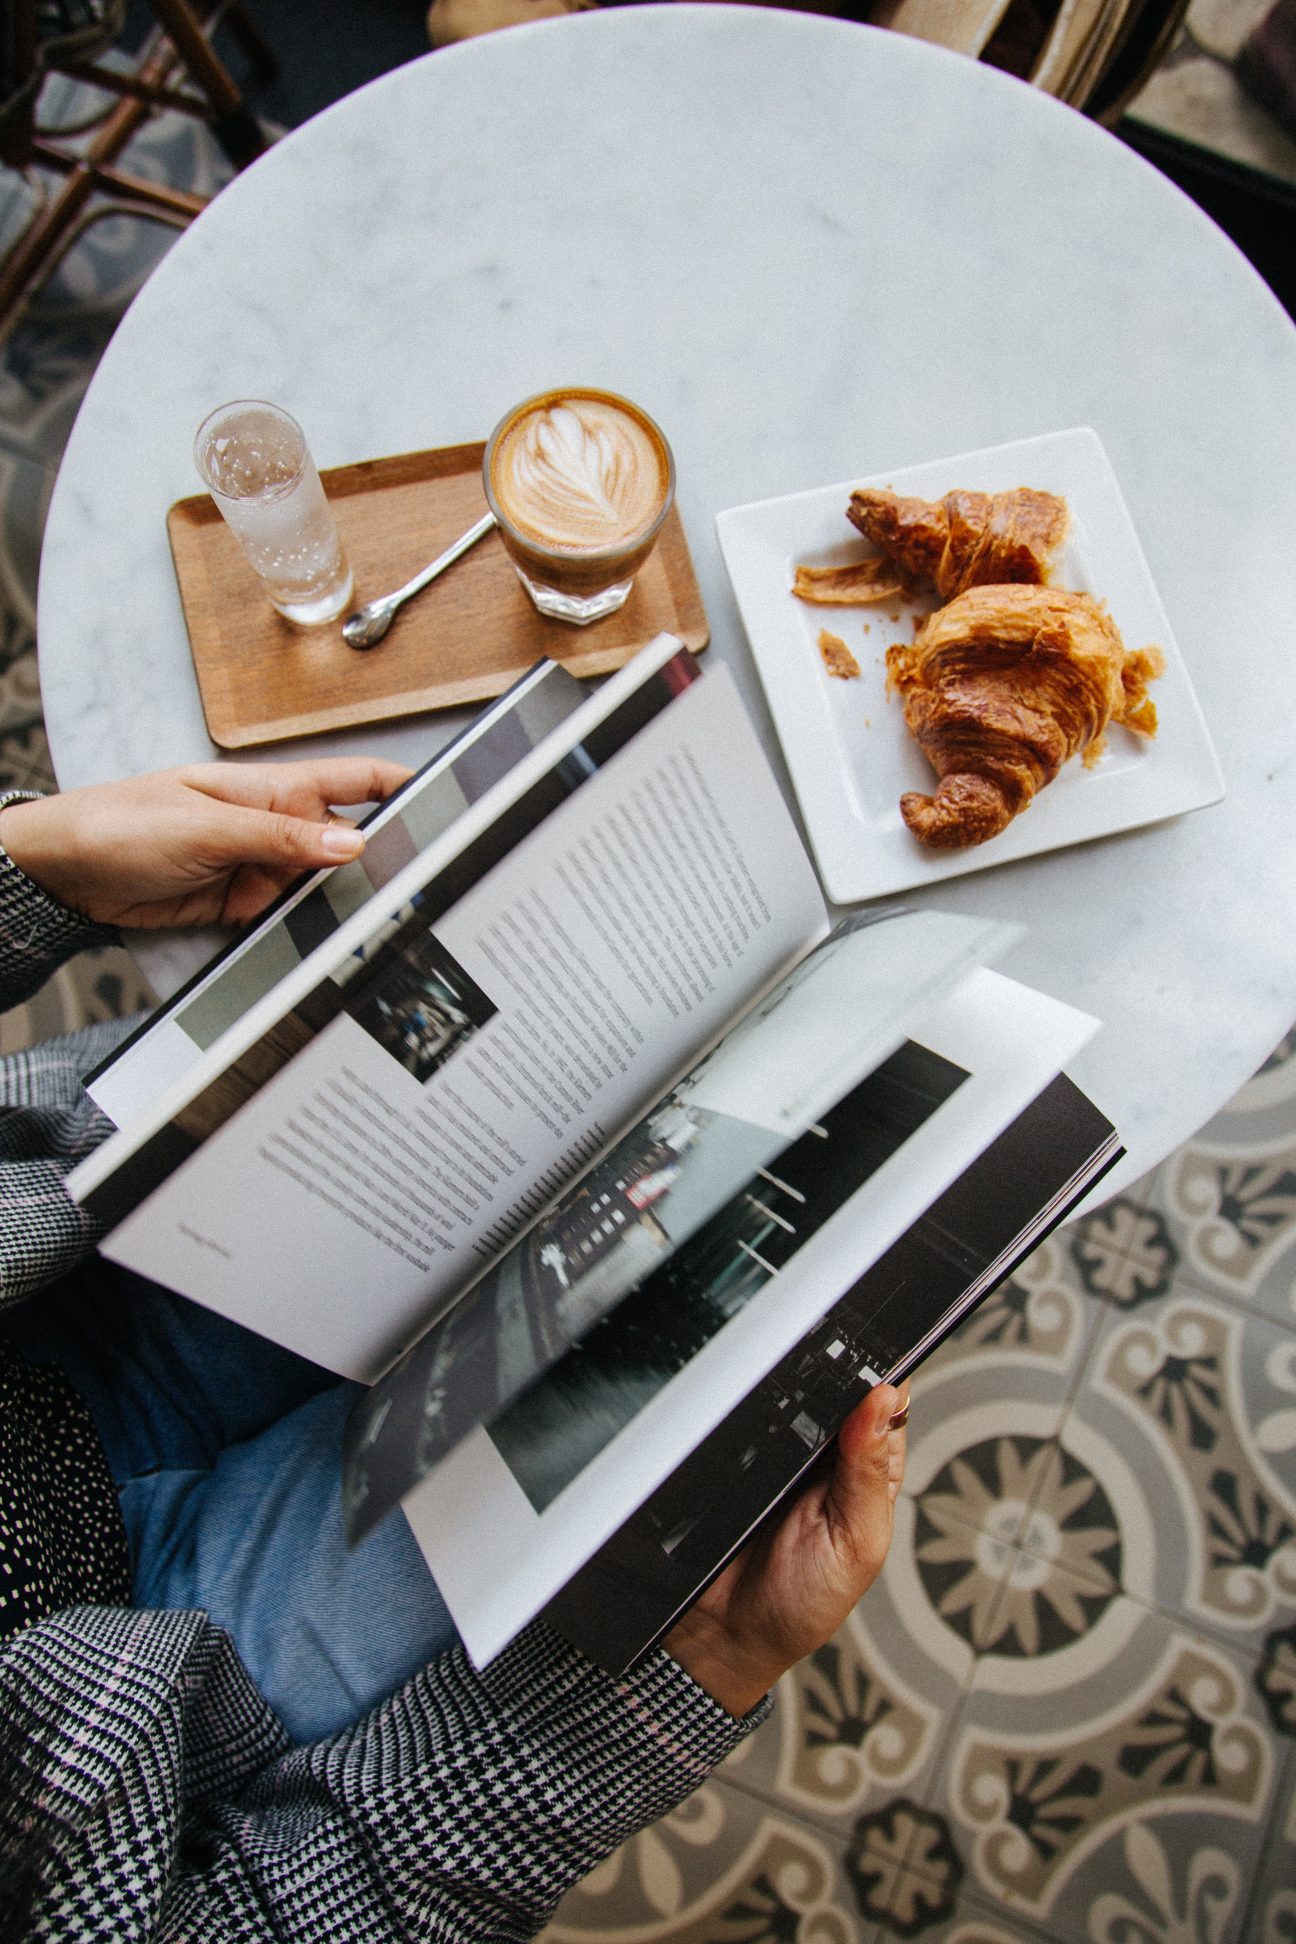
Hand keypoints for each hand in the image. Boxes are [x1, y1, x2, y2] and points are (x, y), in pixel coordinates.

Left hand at [0, 758, 411, 928]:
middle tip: (423, 884)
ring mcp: (263, 868)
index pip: (357, 779)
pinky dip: (309, 934)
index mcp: (274, 788)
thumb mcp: (206, 826)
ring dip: (346, 904)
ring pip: (326, 887)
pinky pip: (291, 922)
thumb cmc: (118, 824)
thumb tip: (353, 841)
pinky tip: (328, 944)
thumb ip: (282, 836)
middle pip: (352, 841)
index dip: (405, 786)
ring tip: (380, 922)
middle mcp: (277, 826)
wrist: (61, 873)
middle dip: (386, 860)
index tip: (452, 803)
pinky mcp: (244, 908)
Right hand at [664, 1381, 907, 1716]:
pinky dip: (747, 1408)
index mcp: (872, 1470)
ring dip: (787, 1390)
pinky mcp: (739, 1450)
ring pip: (790, 1391)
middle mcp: (829, 1454)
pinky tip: (752, 1421)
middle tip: (825, 1391)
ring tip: (789, 1420)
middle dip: (832, 1377)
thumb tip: (885, 1401)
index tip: (871, 1369)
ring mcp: (782, 1449)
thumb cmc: (804, 1602)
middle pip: (836, 1387)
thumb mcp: (857, 1542)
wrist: (725, 1631)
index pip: (888, 1402)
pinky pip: (744, 1413)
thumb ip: (869, 1472)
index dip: (883, 1377)